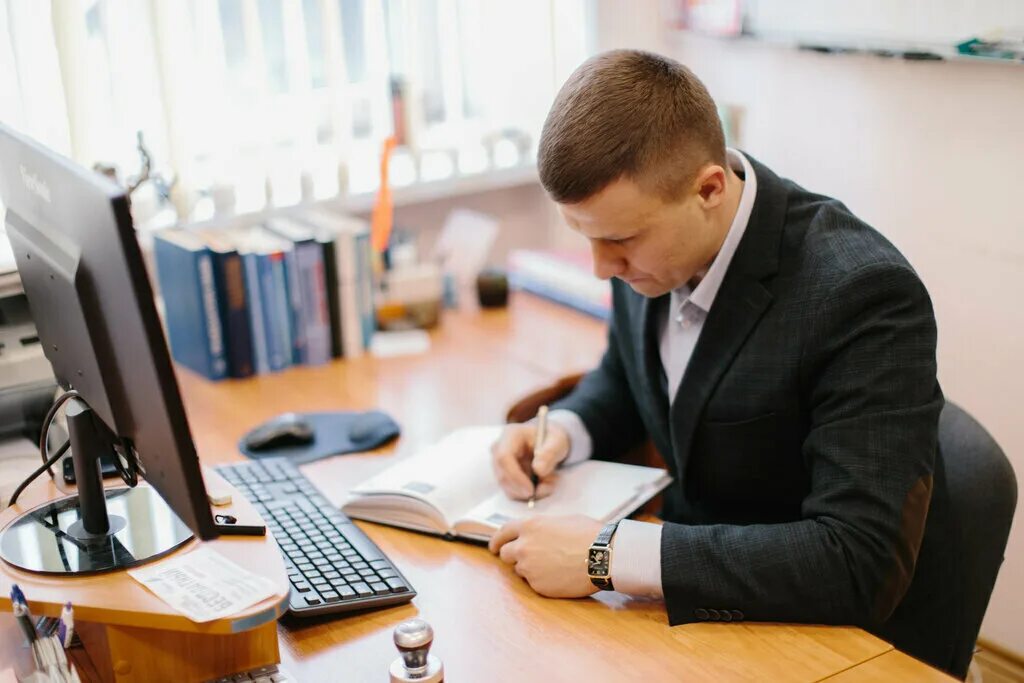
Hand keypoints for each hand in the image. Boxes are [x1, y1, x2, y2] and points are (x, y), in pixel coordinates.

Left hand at [488, 515, 602, 597]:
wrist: (603, 557)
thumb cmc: (588, 535)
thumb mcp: (562, 520)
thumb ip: (542, 527)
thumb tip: (536, 533)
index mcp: (529, 526)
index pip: (502, 533)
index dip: (496, 540)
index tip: (494, 547)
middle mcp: (524, 546)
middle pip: (505, 554)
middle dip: (512, 556)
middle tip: (526, 558)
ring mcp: (529, 568)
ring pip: (520, 570)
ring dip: (530, 568)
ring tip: (553, 565)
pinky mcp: (537, 586)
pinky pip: (534, 583)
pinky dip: (542, 580)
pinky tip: (559, 575)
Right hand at [490, 421, 570, 500]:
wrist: (550, 442)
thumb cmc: (552, 439)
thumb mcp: (558, 441)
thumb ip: (550, 453)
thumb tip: (538, 470)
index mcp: (511, 435)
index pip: (503, 458)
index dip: (515, 476)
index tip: (531, 490)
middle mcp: (499, 449)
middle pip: (503, 476)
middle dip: (524, 489)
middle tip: (546, 488)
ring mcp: (499, 464)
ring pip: (508, 488)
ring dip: (530, 492)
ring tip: (550, 481)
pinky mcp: (504, 477)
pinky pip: (513, 492)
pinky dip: (530, 494)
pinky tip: (543, 484)